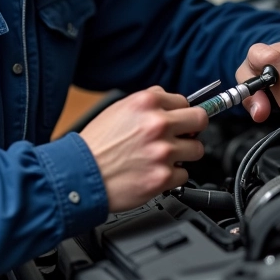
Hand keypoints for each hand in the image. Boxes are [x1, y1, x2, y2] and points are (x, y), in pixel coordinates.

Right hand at [79, 86, 208, 211]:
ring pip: (197, 149)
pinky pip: (184, 174)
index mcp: (147, 102)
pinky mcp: (163, 177)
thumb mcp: (118, 109)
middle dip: (193, 129)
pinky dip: (173, 176)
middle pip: (200, 120)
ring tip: (165, 157)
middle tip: (184, 135)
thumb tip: (170, 103)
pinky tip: (156, 172)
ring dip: (184, 154)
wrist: (79, 175)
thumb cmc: (95, 144)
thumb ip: (147, 103)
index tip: (180, 120)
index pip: (184, 101)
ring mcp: (163, 151)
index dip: (180, 113)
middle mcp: (158, 124)